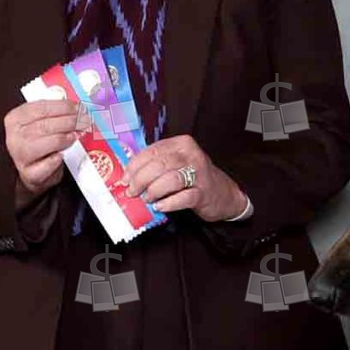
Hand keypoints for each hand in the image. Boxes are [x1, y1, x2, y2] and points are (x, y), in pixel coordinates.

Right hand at [4, 94, 85, 202]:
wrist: (31, 171)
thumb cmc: (38, 143)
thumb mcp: (39, 123)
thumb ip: (53, 113)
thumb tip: (76, 106)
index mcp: (15, 118)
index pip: (41, 108)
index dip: (63, 106)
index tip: (79, 107)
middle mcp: (15, 136)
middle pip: (46, 125)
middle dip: (69, 121)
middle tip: (84, 121)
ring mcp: (21, 156)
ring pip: (49, 142)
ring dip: (66, 138)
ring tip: (75, 136)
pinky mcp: (30, 173)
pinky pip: (47, 165)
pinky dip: (57, 159)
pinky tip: (62, 155)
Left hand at [123, 134, 247, 220]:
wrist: (224, 194)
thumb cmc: (195, 177)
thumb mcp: (178, 163)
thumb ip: (157, 164)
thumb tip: (129, 174)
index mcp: (182, 144)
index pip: (152, 151)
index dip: (134, 166)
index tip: (124, 179)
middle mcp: (192, 156)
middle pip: (159, 165)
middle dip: (141, 180)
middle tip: (132, 191)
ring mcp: (200, 174)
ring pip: (170, 180)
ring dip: (153, 191)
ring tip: (147, 199)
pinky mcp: (204, 193)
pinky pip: (182, 198)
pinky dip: (168, 203)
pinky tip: (160, 206)